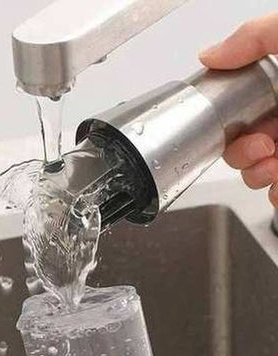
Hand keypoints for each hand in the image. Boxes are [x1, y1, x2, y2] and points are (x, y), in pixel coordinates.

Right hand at [199, 12, 277, 206]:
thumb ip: (255, 36)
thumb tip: (209, 55)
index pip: (240, 117)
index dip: (232, 130)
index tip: (241, 132)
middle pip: (244, 150)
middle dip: (243, 157)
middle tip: (261, 148)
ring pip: (260, 175)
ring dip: (256, 178)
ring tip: (274, 167)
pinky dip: (274, 195)